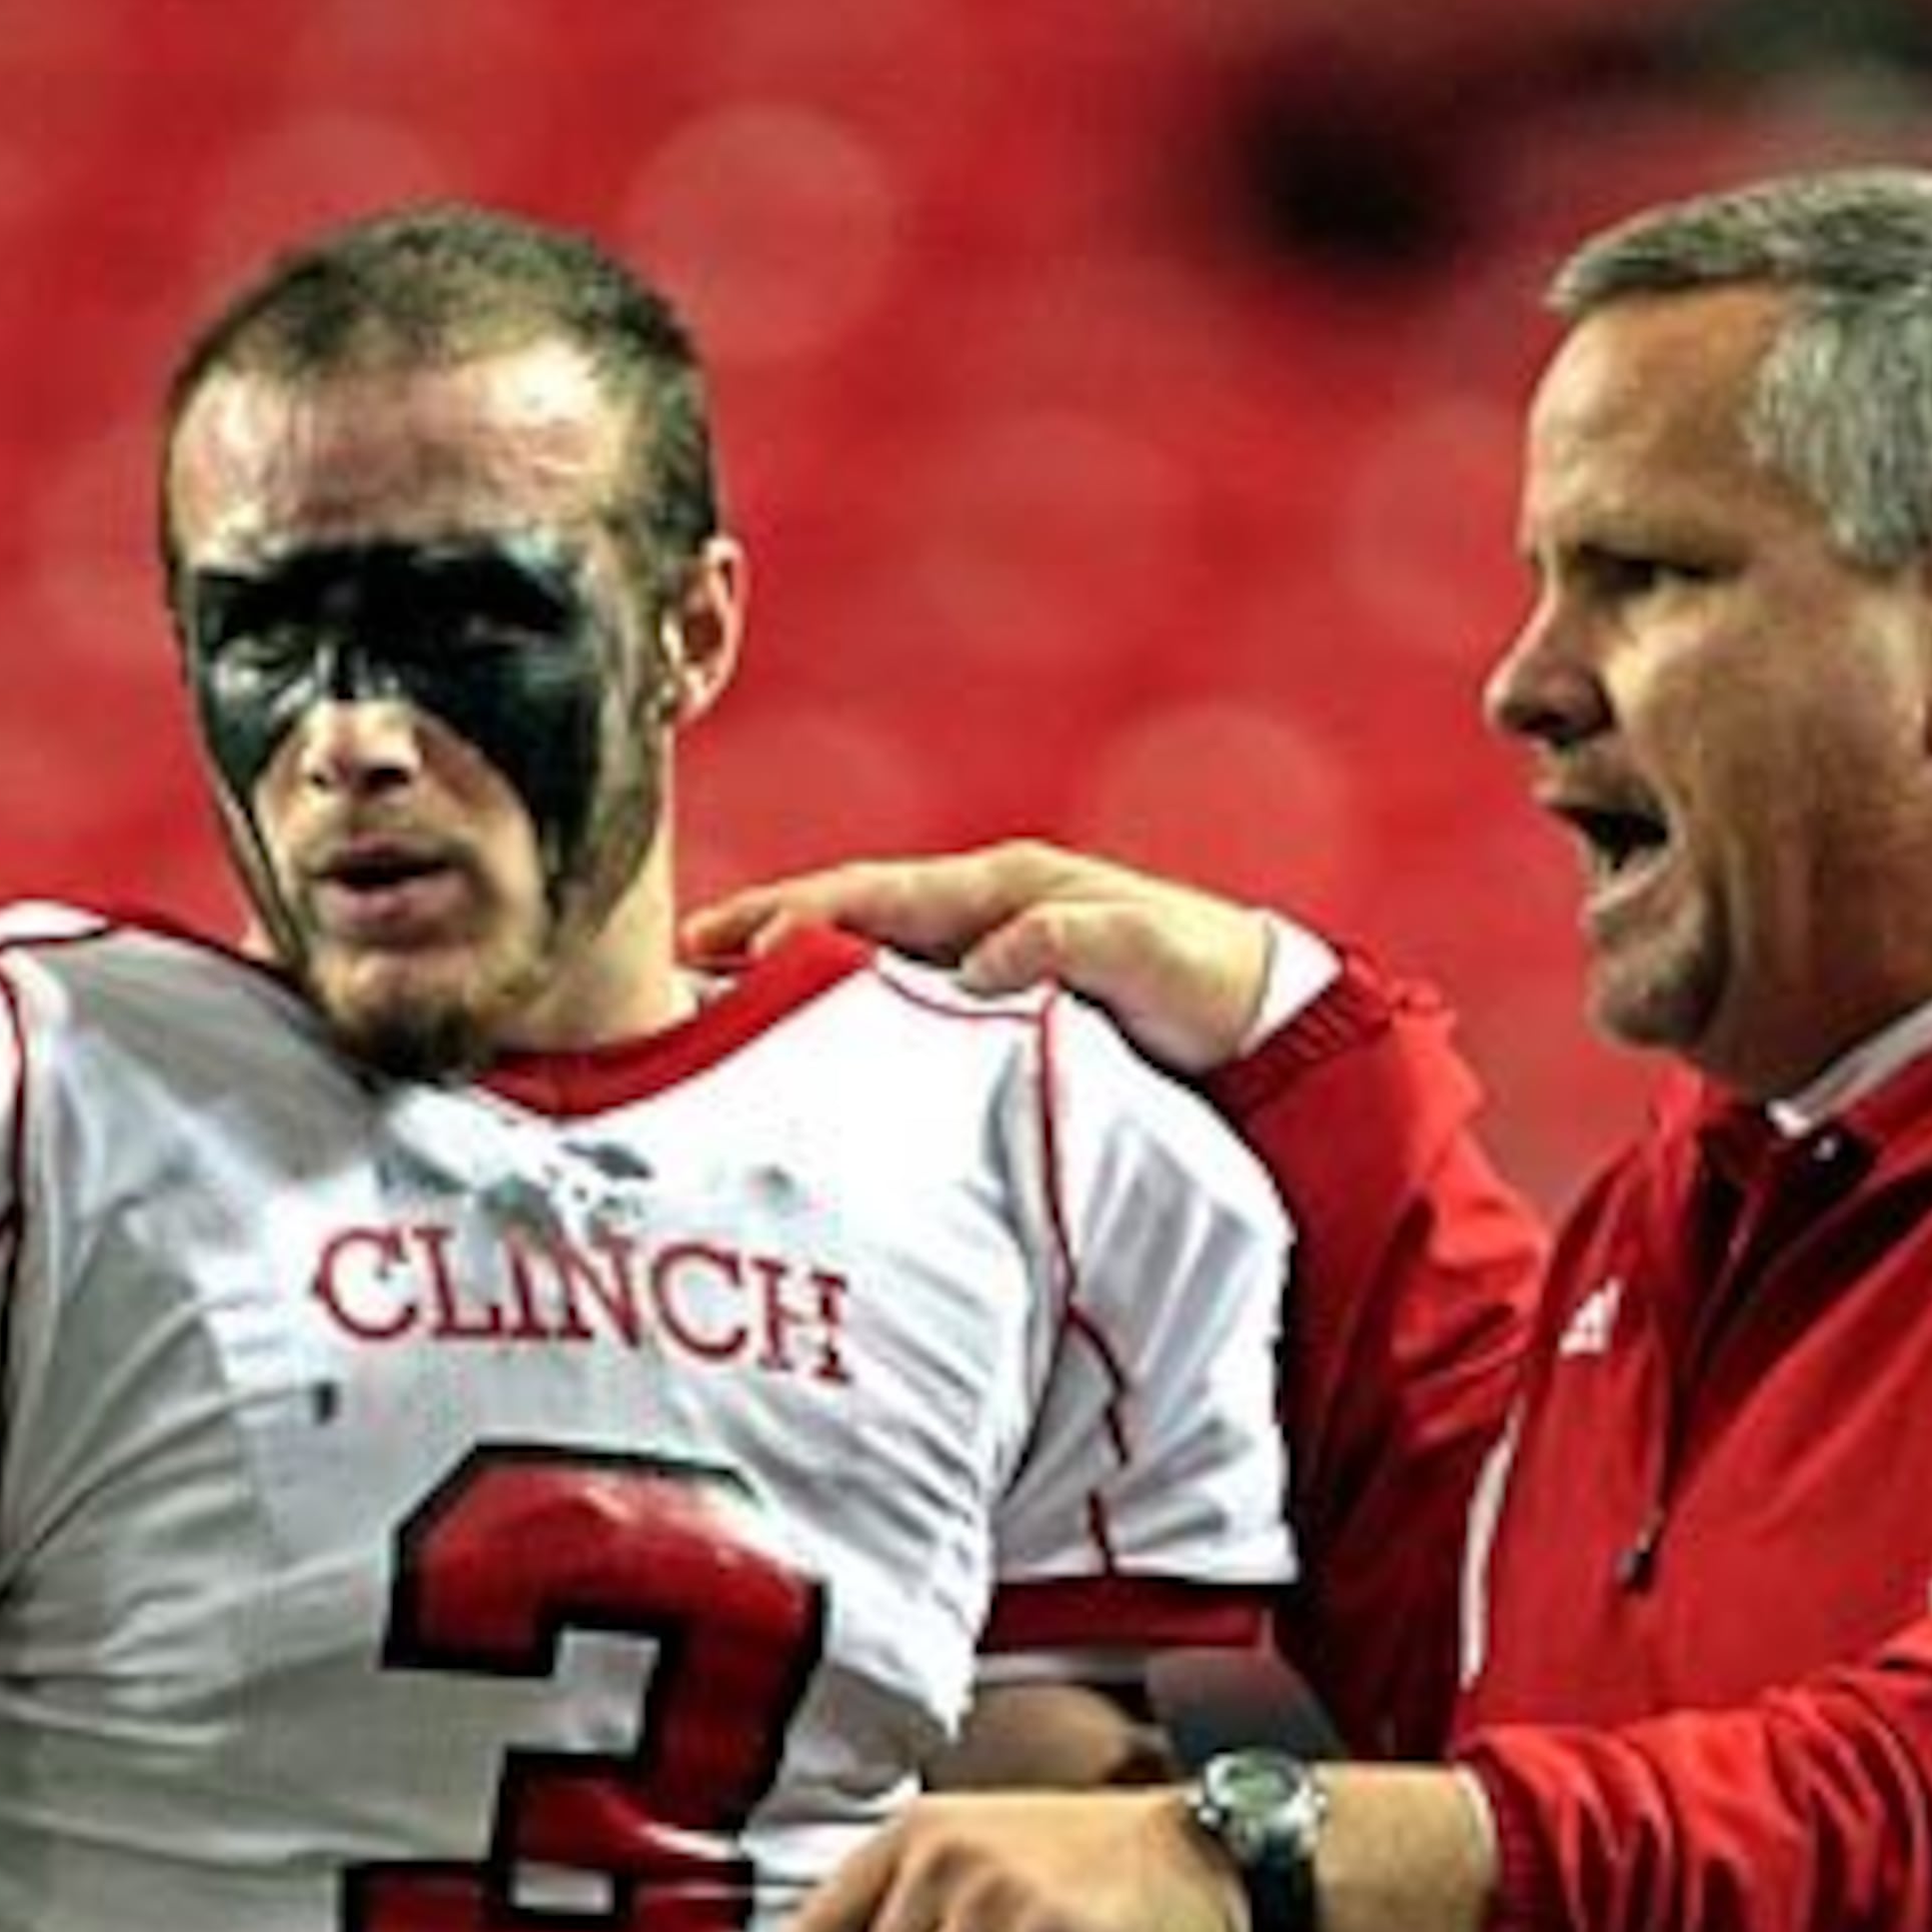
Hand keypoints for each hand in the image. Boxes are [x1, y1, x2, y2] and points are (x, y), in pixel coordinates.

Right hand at [684, 840, 1276, 1075]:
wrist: (1254, 1021)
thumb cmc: (1201, 980)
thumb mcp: (1144, 951)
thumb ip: (1068, 942)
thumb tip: (975, 964)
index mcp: (1005, 887)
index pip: (878, 893)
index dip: (800, 915)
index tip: (730, 944)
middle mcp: (981, 913)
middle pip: (849, 915)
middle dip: (763, 933)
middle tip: (676, 964)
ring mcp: (979, 955)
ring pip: (861, 956)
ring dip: (787, 973)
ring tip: (710, 1003)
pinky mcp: (989, 1007)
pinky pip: (893, 999)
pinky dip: (835, 1009)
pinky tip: (796, 1044)